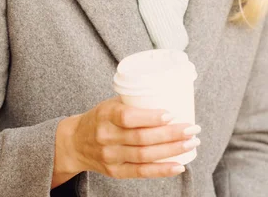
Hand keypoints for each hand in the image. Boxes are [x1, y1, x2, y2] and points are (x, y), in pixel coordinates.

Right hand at [69, 95, 200, 178]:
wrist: (75, 143)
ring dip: (172, 150)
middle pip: (142, 138)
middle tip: (192, 128)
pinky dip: (162, 170)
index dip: (151, 117)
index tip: (171, 113)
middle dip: (171, 134)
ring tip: (192, 142)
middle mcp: (107, 137)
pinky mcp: (116, 172)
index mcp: (106, 115)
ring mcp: (111, 157)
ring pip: (145, 156)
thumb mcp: (110, 104)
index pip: (128, 117)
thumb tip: (171, 94)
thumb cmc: (101, 117)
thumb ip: (134, 102)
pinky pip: (141, 172)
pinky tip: (179, 165)